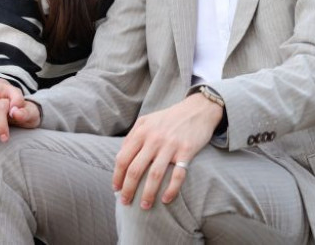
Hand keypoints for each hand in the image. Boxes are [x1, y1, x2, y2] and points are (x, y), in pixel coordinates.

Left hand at [112, 94, 221, 208]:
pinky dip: (171, 190)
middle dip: (128, 189)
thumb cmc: (169, 118)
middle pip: (135, 169)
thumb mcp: (147, 121)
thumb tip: (120, 157)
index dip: (117, 176)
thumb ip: (133, 136)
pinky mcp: (186, 151)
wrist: (198, 109)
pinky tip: (166, 200)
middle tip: (126, 203)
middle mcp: (154, 139)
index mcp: (142, 132)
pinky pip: (177, 175)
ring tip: (144, 206)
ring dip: (147, 194)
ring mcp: (170, 145)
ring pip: (154, 175)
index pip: (123, 158)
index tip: (116, 189)